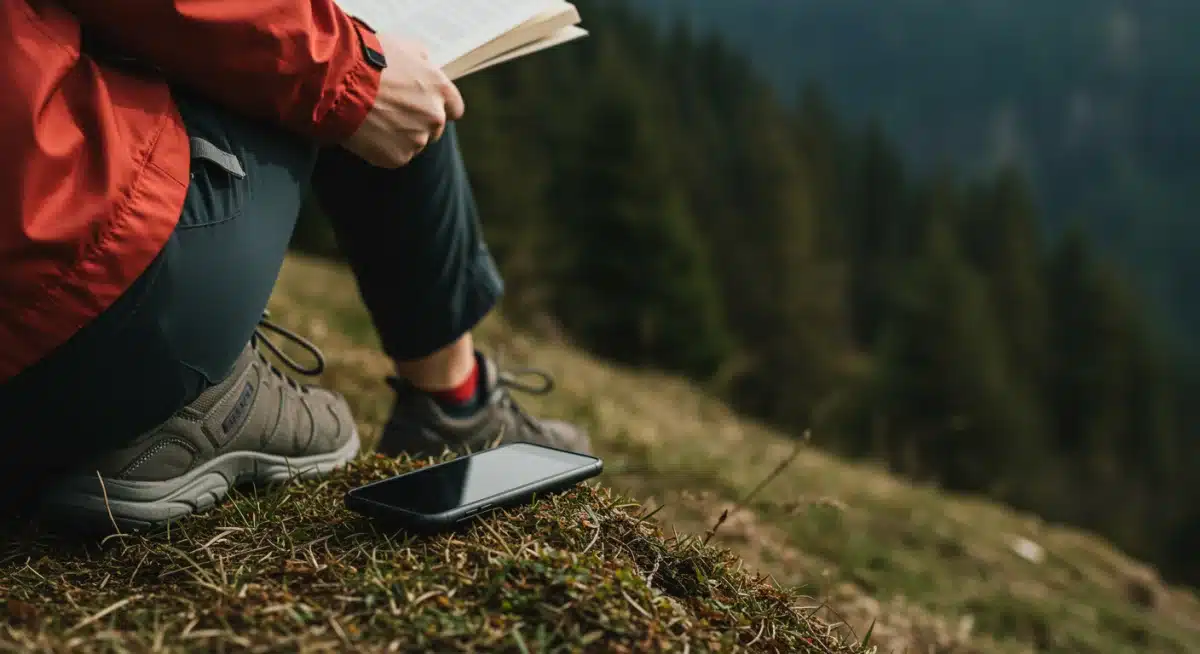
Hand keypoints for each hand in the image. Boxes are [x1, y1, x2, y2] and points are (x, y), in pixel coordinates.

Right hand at [341, 38, 465, 167]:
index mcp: (440, 90)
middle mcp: (435, 117)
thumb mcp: (403, 46)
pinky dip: (383, 149)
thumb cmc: (368, 59)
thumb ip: (422, 60)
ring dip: (399, 136)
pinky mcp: (398, 157)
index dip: (439, 107)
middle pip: (434, 128)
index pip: (455, 108)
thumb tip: (425, 67)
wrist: (340, 83)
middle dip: (417, 122)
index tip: (424, 106)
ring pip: (414, 143)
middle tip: (391, 113)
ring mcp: (417, 140)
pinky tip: (367, 133)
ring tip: (375, 120)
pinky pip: (394, 156)